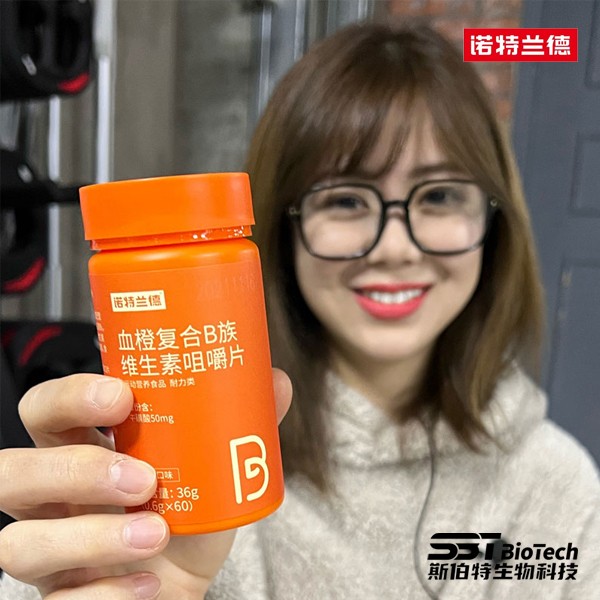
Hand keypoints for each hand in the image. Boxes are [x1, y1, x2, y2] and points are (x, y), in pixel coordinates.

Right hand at [0, 370, 291, 598]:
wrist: (181, 585)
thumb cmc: (187, 517)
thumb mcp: (213, 469)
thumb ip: (240, 424)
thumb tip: (277, 382)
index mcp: (83, 449)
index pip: (45, 409)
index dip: (70, 397)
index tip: (121, 395)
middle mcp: (53, 499)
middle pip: (11, 471)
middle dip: (72, 469)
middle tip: (141, 477)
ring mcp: (51, 553)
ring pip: (20, 543)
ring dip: (92, 536)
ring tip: (156, 533)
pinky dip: (106, 595)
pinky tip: (150, 583)